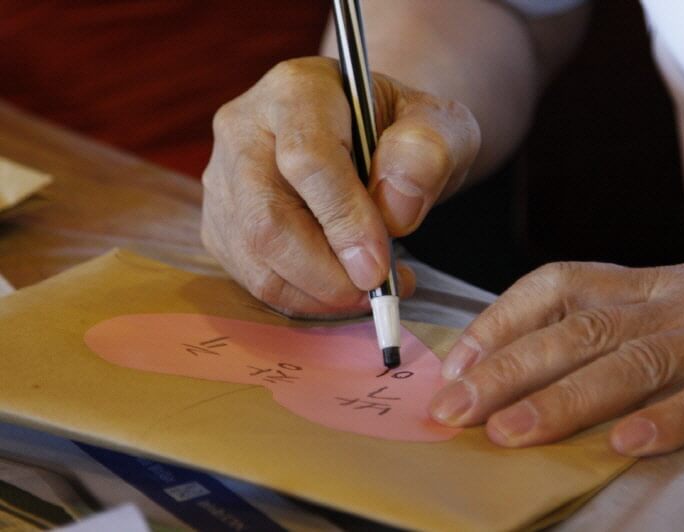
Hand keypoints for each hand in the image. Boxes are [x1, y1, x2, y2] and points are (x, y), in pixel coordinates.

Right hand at [202, 57, 479, 316]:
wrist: (370, 140)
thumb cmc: (402, 133)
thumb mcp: (439, 126)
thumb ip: (426, 154)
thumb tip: (394, 211)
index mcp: (296, 92)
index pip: (307, 160)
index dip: (344, 220)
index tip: (380, 264)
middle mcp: (244, 132)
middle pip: (265, 220)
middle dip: (326, 273)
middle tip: (376, 289)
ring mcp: (224, 182)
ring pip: (256, 258)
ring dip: (319, 293)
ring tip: (372, 288)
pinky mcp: (222, 225)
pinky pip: (254, 279)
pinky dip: (305, 299)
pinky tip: (344, 286)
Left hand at [429, 261, 683, 455]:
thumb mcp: (664, 304)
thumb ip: (603, 324)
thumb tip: (516, 364)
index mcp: (641, 284)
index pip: (555, 286)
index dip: (500, 321)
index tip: (456, 366)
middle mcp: (671, 301)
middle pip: (579, 332)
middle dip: (508, 371)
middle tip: (455, 411)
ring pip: (633, 362)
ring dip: (566, 400)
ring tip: (511, 433)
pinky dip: (672, 419)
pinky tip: (627, 445)